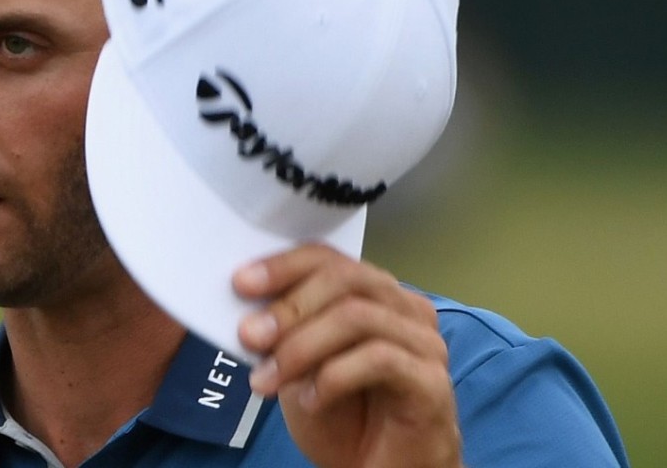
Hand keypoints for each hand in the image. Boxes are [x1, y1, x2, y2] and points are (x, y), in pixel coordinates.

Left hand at [233, 244, 462, 467]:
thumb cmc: (342, 415)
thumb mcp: (296, 366)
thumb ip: (281, 332)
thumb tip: (247, 307)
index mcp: (372, 294)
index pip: (329, 258)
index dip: (284, 266)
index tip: (241, 283)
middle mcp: (404, 308)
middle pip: (345, 280)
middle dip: (289, 307)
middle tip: (249, 336)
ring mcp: (423, 342)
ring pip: (357, 317)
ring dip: (302, 346)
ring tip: (267, 380)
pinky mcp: (432, 381)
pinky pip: (379, 358)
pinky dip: (333, 377)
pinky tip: (310, 400)